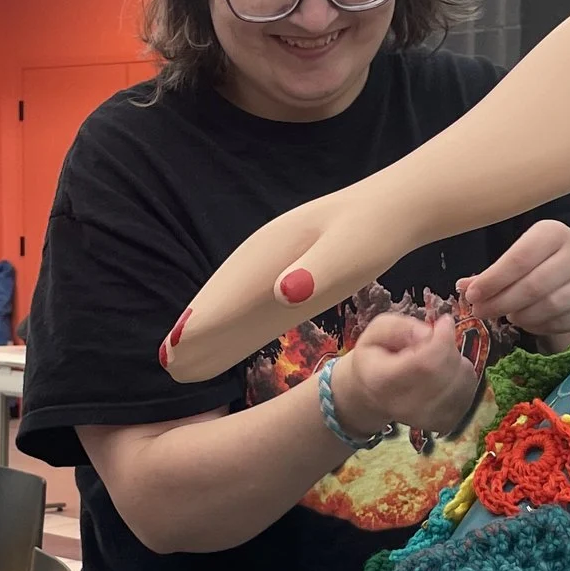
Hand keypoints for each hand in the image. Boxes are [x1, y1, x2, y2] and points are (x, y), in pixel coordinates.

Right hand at [161, 190, 405, 382]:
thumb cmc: (377, 232)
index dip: (202, 322)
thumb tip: (280, 293)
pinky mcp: (293, 266)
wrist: (399, 207)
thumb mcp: (353, 252)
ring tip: (190, 354)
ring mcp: (278, 256)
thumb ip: (318, 271)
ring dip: (214, 323)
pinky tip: (235, 334)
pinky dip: (239, 315)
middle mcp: (266, 250)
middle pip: (223, 291)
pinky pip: (255, 295)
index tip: (175, 353)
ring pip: (235, 294)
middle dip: (197, 325)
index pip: (228, 290)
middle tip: (170, 364)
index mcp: (274, 247)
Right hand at [334, 315, 482, 440]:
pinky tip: (446, 373)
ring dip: (457, 361)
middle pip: (446, 371)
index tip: (444, 322)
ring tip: (437, 359)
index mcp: (383, 381)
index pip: (424, 363)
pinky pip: (469, 392)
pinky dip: (463, 377)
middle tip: (435, 341)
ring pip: (463, 381)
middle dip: (449, 346)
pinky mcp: (445, 422)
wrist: (372, 395)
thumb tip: (430, 333)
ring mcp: (427, 418)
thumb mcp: (376, 332)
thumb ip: (401, 327)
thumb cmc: (375, 360)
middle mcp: (405, 406)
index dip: (442, 339)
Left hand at [462, 220, 569, 339]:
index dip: (492, 281)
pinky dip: (539, 326)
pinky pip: (562, 322)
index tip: (472, 296)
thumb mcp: (520, 256)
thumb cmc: (545, 261)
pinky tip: (527, 321)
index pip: (519, 259)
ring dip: (521, 316)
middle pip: (534, 286)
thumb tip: (462, 287)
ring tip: (507, 316)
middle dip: (502, 303)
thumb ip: (492, 273)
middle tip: (481, 312)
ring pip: (549, 306)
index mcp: (554, 233)